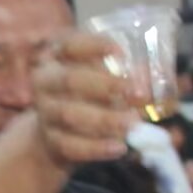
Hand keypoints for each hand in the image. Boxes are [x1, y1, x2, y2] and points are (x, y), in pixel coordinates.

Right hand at [28, 33, 138, 170]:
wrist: (57, 132)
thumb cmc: (86, 94)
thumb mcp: (100, 77)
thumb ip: (122, 74)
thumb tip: (148, 77)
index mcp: (56, 57)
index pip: (69, 45)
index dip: (94, 46)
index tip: (120, 52)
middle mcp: (45, 82)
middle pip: (69, 80)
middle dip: (106, 85)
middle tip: (137, 93)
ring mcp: (45, 113)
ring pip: (70, 115)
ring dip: (105, 119)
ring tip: (133, 123)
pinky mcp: (51, 142)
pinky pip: (72, 146)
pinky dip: (97, 147)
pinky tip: (120, 147)